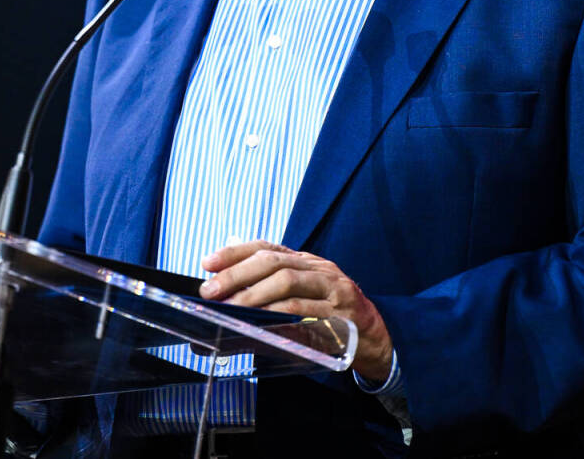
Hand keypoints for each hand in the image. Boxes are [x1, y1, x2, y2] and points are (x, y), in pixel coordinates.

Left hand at [199, 239, 394, 382]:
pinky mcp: (340, 313)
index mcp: (305, 261)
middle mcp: (318, 269)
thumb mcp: (303, 296)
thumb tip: (226, 293)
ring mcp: (331, 289)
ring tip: (231, 308)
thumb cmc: (331, 315)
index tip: (206, 262)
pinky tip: (260, 321)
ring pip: (288, 282)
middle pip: (273, 261)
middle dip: (237, 274)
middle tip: (211, 290)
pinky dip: (279, 315)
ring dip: (254, 295)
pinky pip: (305, 310)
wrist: (376, 335)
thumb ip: (270, 290)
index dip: (234, 252)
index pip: (266, 247)